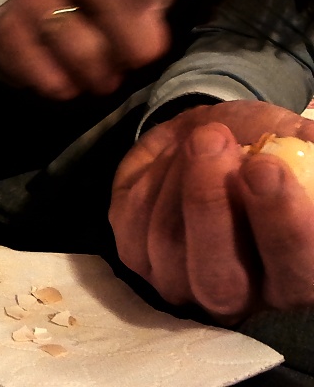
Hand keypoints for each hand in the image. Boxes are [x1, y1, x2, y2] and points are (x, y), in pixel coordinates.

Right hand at [0, 0, 222, 98]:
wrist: (22, 27)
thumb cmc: (95, 5)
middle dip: (140, 40)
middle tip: (143, 55)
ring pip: (83, 45)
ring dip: (102, 72)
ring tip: (102, 73)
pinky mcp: (6, 30)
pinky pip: (51, 73)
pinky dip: (67, 85)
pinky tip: (67, 77)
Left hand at [109, 101, 313, 322]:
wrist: (203, 141)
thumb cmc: (258, 150)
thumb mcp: (288, 143)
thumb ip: (300, 152)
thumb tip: (305, 145)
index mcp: (292, 276)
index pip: (294, 272)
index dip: (279, 223)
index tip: (264, 166)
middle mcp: (238, 296)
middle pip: (219, 280)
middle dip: (210, 203)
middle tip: (213, 141)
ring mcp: (180, 283)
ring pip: (168, 242)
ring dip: (181, 175)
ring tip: (202, 137)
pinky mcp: (136, 256)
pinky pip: (135, 219)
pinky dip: (153, 175)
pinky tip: (174, 153)